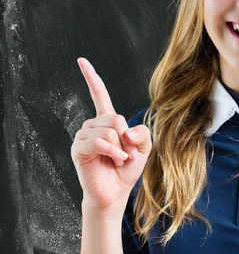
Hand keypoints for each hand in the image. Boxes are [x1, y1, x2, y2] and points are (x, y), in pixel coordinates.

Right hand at [71, 58, 151, 211]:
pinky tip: (114, 160)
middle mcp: (92, 125)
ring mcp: (83, 136)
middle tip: (125, 153)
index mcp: (107, 120)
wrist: (115, 193)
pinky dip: (111, 151)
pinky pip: (97, 141)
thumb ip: (142, 132)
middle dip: (125, 137)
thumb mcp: (144, 147)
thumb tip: (125, 130)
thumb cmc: (127, 169)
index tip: (81, 60)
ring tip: (119, 159)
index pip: (98, 94)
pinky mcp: (78, 149)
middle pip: (114, 116)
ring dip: (119, 147)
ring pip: (108, 129)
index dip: (91, 77)